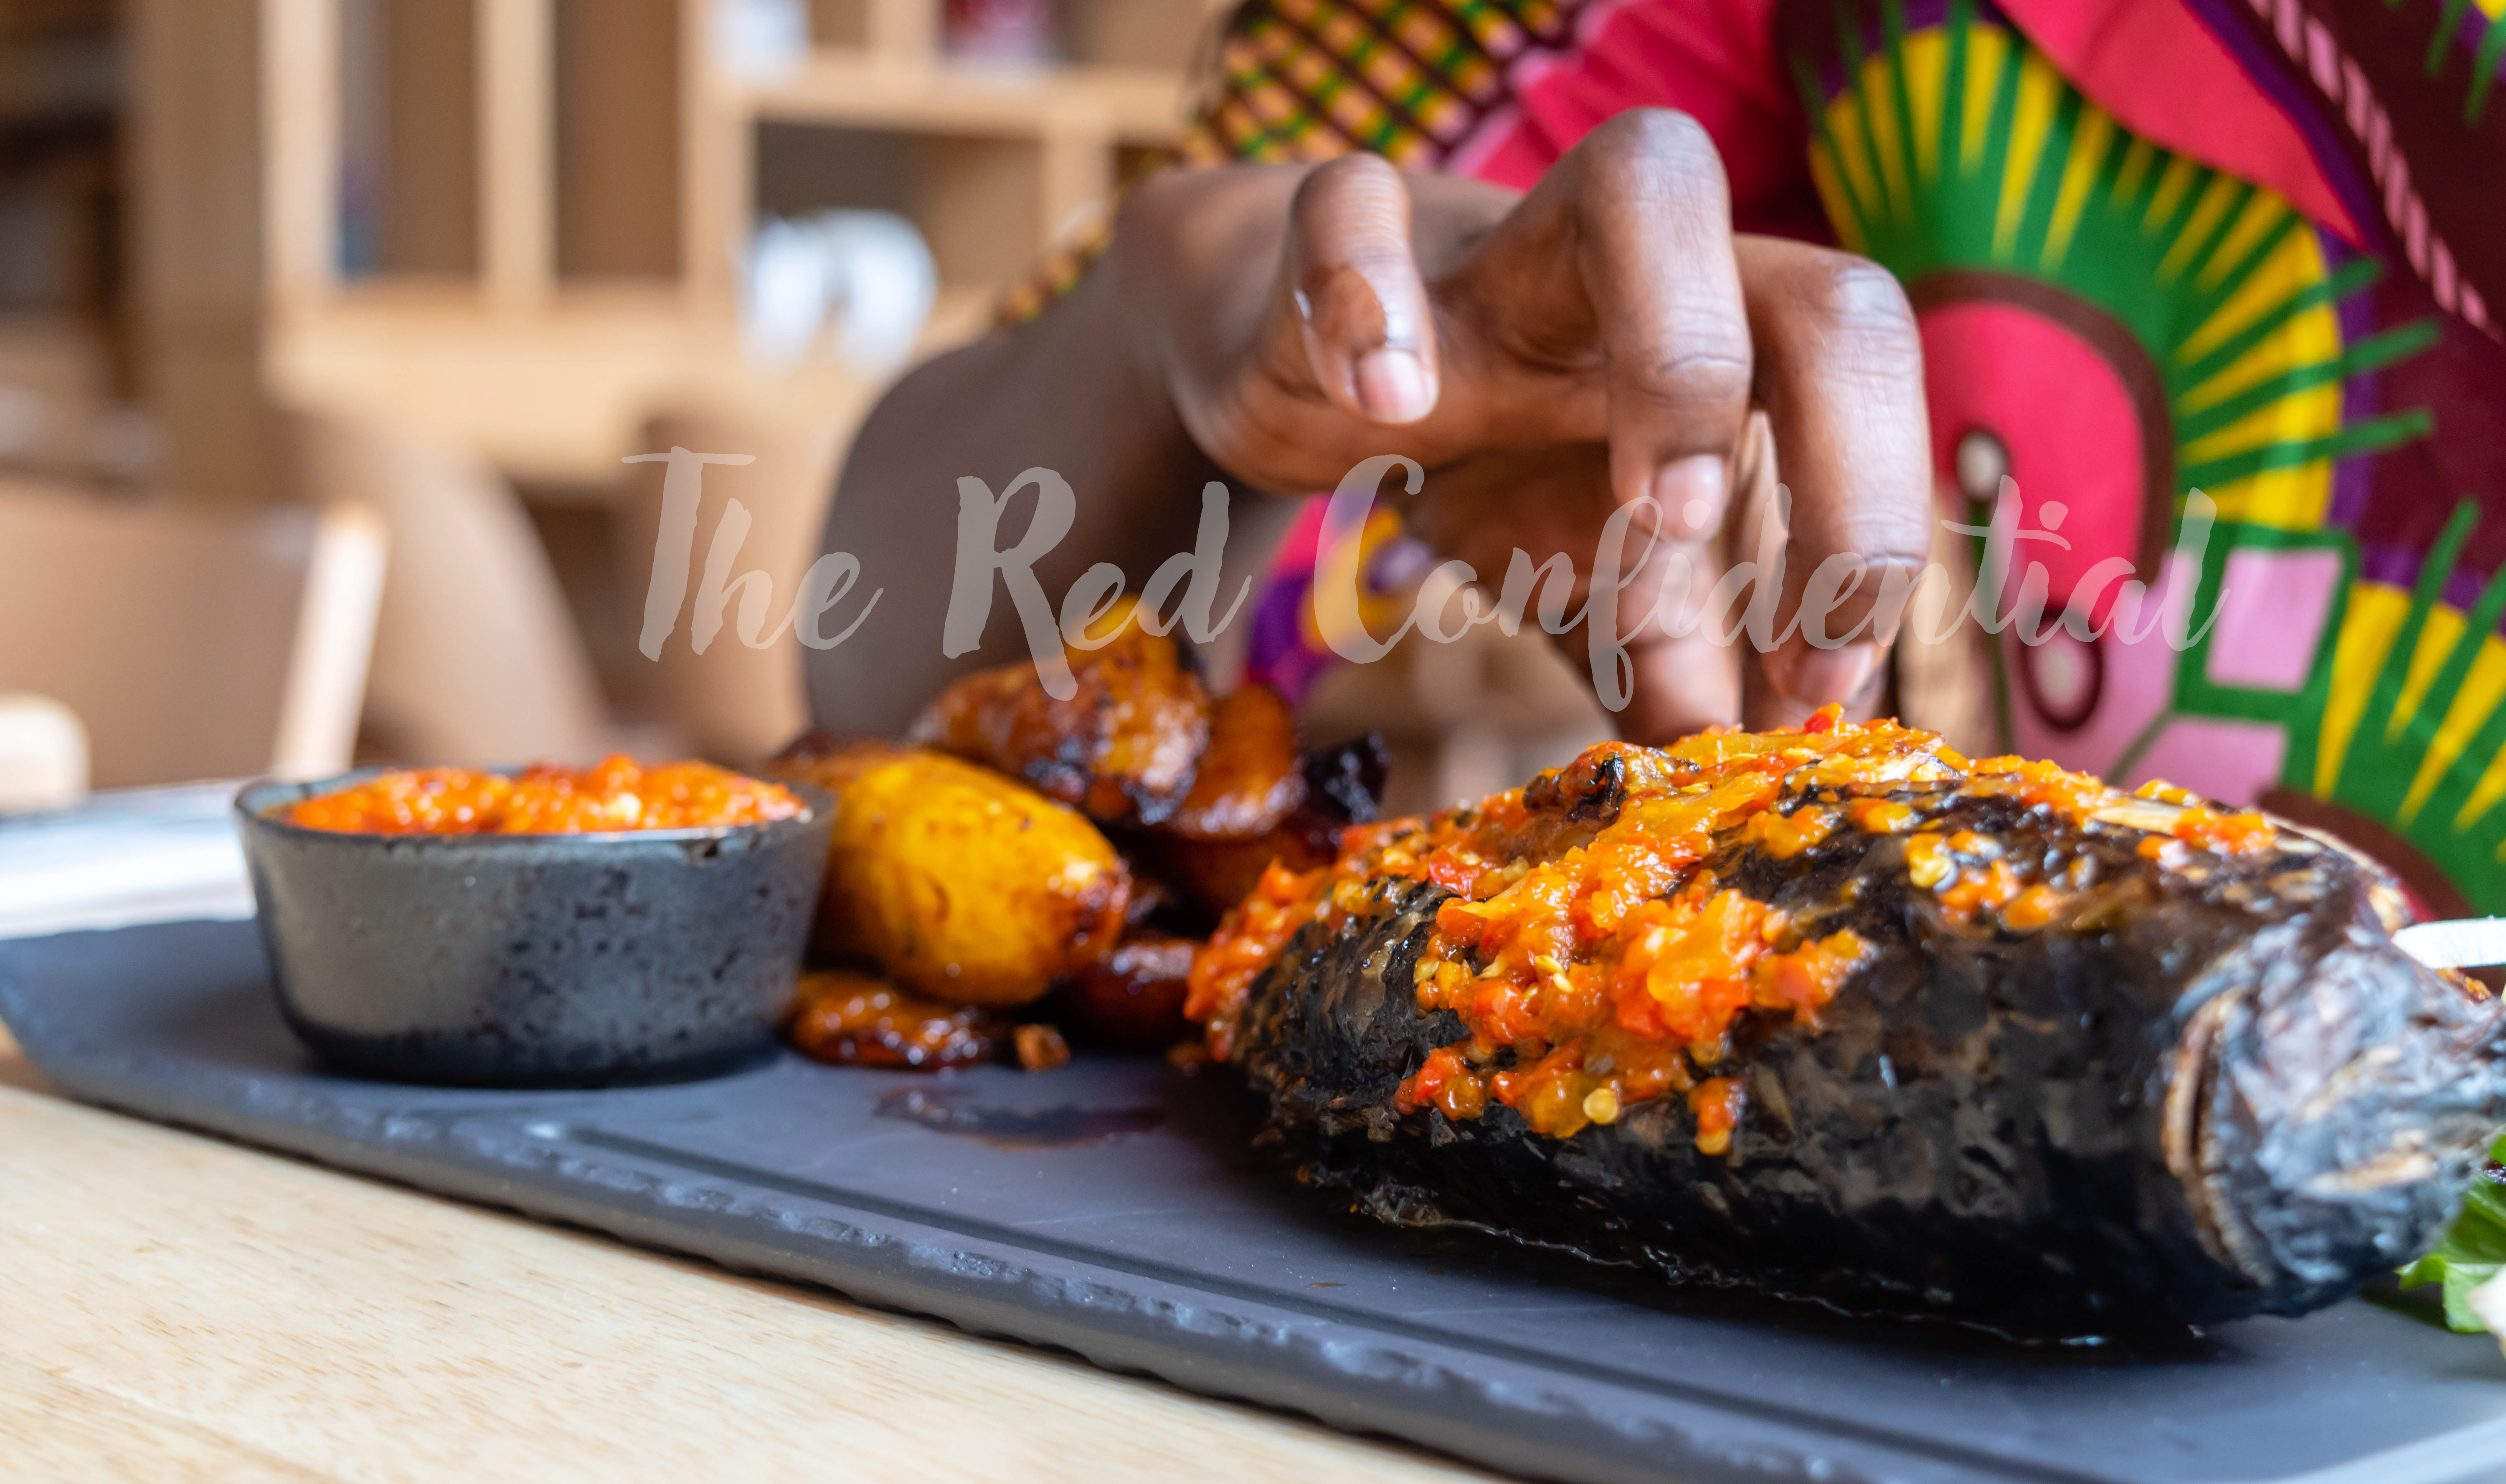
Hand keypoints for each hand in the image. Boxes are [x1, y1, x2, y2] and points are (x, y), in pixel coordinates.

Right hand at [1108, 110, 1932, 739]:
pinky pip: (1356, 205)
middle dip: (1847, 456)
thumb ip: (1672, 674)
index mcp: (1736, 359)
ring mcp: (1507, 247)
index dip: (1873, 538)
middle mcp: (1656, 282)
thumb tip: (1754, 771)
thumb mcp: (1590, 584)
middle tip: (1797, 632)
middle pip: (1832, 295)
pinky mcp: (1343, 235)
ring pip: (1650, 183)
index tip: (1819, 685)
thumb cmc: (1494, 464)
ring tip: (1658, 518)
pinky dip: (1371, 298)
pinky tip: (1385, 407)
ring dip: (1683, 354)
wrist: (1300, 355)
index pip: (1870, 407)